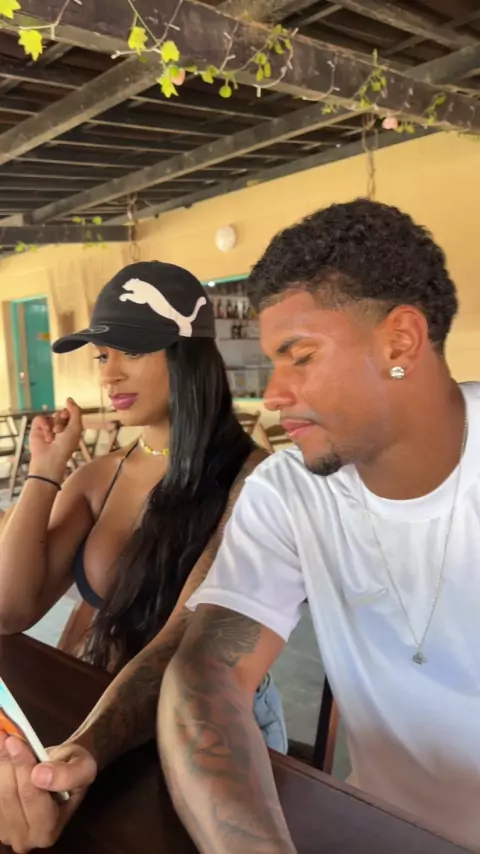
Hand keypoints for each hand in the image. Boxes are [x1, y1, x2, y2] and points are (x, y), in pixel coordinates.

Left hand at [0, 733, 96, 852]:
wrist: (64, 772)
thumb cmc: (75, 769)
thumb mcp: (84, 767)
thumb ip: (68, 775)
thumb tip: (40, 775)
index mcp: (48, 830)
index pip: (31, 796)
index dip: (22, 767)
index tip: (13, 740)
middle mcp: (24, 838)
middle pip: (9, 795)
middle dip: (8, 762)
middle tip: (5, 734)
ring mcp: (6, 832)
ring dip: (0, 763)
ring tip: (2, 737)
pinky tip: (2, 752)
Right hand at [29, 398, 82, 478]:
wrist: (50, 459)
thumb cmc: (66, 446)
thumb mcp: (76, 427)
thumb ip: (75, 411)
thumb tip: (69, 398)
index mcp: (71, 428)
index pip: (70, 413)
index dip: (69, 412)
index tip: (67, 416)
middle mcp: (60, 427)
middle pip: (61, 413)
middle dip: (61, 421)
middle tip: (60, 431)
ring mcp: (48, 428)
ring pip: (51, 416)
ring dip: (52, 425)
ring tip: (52, 437)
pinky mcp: (37, 429)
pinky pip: (40, 418)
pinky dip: (43, 425)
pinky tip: (46, 435)